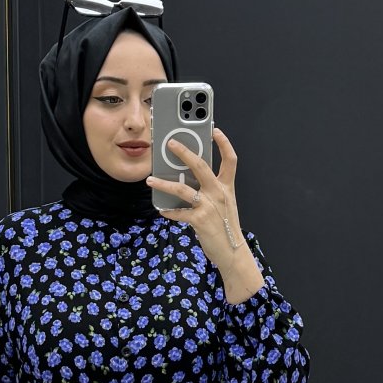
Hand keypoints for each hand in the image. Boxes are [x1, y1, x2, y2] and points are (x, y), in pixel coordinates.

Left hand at [146, 126, 247, 274]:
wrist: (232, 252)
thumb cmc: (226, 228)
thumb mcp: (224, 205)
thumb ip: (211, 191)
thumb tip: (189, 182)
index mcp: (227, 187)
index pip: (230, 160)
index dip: (224, 143)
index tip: (215, 130)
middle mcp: (218, 193)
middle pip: (200, 165)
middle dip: (184, 152)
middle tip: (170, 144)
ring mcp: (209, 206)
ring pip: (182, 188)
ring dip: (163, 184)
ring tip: (150, 180)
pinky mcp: (199, 220)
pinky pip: (179, 213)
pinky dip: (169, 212)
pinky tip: (161, 210)